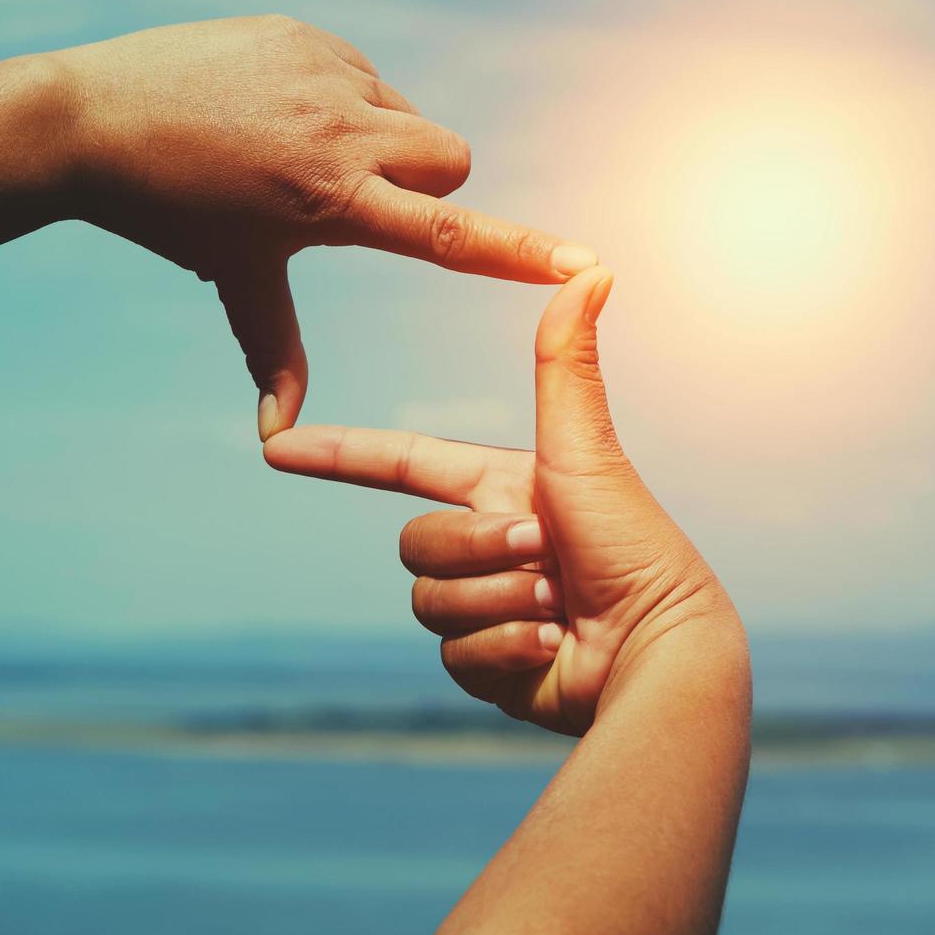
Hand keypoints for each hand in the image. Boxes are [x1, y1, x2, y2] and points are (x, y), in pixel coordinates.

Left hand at [50, 15, 596, 438]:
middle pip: (453, 160)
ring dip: (385, 142)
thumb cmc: (171, 211)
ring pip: (411, 116)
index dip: (520, 252)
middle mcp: (343, 133)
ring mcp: (328, 74)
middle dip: (428, 184)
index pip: (449, 233)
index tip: (580, 262)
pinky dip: (346, 101)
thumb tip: (278, 439)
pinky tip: (281, 115)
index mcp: (333, 202)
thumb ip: (273, 354)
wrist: (92, 118)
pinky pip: (368, 75)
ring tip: (304, 154)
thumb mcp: (233, 281)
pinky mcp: (309, 36)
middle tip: (360, 198)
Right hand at [263, 267, 741, 734]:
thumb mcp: (586, 451)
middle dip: (475, 550)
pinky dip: (504, 650)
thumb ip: (566, 364)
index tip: (276, 448)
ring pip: (428, 601)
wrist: (658, 652)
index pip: (400, 464)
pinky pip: (453, 655)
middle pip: (414, 542)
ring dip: (496, 602)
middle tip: (543, 554)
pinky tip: (551, 648)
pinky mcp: (489, 665)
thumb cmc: (635, 543)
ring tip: (555, 603)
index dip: (338, 455)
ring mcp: (484, 608)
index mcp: (500, 489)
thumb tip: (593, 269)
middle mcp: (488, 544)